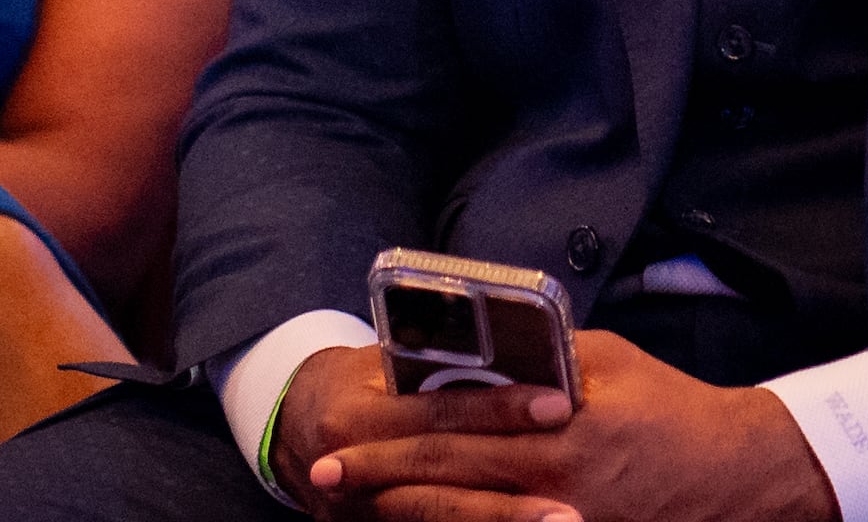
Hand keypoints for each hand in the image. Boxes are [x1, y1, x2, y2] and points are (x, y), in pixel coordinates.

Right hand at [273, 344, 572, 516]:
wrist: (295, 427)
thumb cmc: (357, 384)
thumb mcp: (385, 364)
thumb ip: (438, 370)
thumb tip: (522, 361)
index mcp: (359, 415)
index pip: (437, 412)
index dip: (499, 408)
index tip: (559, 405)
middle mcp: (353, 469)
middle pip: (442, 482)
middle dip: (510, 497)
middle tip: (571, 502)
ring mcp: (359, 513)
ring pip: (438, 518)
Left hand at [303, 331, 842, 521]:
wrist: (738, 474)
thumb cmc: (671, 407)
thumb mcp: (609, 361)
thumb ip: (541, 358)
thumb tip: (479, 350)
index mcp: (563, 428)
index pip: (459, 432)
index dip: (394, 436)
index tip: (343, 438)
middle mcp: (558, 485)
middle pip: (449, 483)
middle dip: (380, 480)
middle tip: (324, 476)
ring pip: (468, 521)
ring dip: (407, 513)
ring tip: (354, 507)